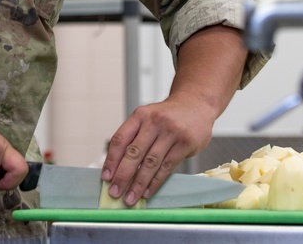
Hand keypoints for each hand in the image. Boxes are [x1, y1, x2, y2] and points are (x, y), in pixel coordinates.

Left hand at [100, 95, 214, 206]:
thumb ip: (134, 138)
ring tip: (130, 198)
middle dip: (122, 176)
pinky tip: (147, 192)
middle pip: (134, 153)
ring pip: (151, 163)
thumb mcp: (148, 117)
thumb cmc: (167, 116)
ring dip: (138, 184)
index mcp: (140, 115)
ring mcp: (171, 132)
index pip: (120, 139)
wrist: (196, 104)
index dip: (111, 160)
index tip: (106, 177)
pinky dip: (155, 182)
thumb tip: (117, 168)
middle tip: (114, 192)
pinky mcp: (186, 143)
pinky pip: (167, 167)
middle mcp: (154, 121)